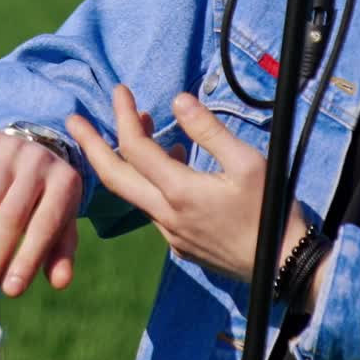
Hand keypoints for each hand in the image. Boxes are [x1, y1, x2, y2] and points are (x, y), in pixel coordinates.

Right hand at [0, 128, 82, 297]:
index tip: (11, 291)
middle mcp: (39, 159)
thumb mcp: (61, 222)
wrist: (33, 149)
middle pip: (11, 215)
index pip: (44, 226)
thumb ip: (60, 252)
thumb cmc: (47, 198)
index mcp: (66, 181)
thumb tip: (60, 283)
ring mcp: (10, 146)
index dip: (26, 260)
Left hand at [66, 84, 310, 283]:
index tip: (120, 90)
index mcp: (179, 192)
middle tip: (72, 121)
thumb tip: (177, 99)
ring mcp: (172, 234)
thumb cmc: (273, 213)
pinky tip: (174, 162)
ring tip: (139, 127)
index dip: (123, 115)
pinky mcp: (182, 245)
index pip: (135, 148)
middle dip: (90, 145)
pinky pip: (155, 208)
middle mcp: (166, 216)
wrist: (288, 269)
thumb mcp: (248, 163)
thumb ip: (209, 131)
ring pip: (136, 193)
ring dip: (128, 160)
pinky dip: (152, 180)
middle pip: (114, 177)